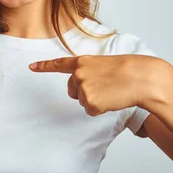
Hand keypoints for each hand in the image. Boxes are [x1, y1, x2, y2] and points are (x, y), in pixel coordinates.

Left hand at [29, 55, 159, 116]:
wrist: (141, 78)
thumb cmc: (128, 71)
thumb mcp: (104, 65)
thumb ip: (89, 73)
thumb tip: (82, 90)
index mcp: (83, 62)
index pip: (60, 64)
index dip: (44, 66)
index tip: (31, 67)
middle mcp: (79, 74)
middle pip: (72, 90)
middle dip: (85, 93)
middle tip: (105, 87)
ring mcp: (83, 87)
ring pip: (83, 102)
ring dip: (96, 101)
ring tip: (112, 91)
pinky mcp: (90, 102)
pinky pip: (91, 111)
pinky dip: (101, 109)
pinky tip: (112, 99)